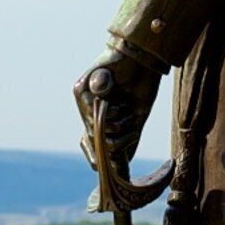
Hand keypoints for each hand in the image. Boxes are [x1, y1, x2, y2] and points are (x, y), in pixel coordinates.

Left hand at [73, 49, 161, 185]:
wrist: (143, 58)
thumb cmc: (140, 85)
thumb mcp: (136, 118)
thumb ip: (128, 139)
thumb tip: (122, 165)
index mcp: (99, 116)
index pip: (91, 143)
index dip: (98, 156)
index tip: (110, 166)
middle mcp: (88, 109)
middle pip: (92, 141)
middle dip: (114, 144)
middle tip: (130, 129)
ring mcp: (83, 99)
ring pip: (94, 131)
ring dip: (116, 127)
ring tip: (126, 111)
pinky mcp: (81, 89)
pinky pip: (94, 115)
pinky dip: (111, 115)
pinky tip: (120, 104)